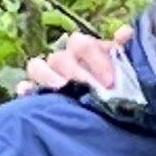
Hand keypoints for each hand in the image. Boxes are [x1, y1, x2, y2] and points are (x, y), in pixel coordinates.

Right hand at [12, 31, 128, 97]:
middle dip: (74, 72)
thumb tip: (124, 33)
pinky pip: (26, 88)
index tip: (110, 81)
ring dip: (47, 77)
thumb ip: (126, 54)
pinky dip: (26, 89)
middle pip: (60, 57)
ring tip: (59, 89)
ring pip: (37, 67)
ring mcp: (49, 77)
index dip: (94, 59)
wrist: (118, 121)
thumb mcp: (130, 74)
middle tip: (87, 88)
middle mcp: (65, 61)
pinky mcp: (38, 96)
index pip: (81, 44)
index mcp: (87, 52)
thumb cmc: (121, 93)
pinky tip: (28, 93)